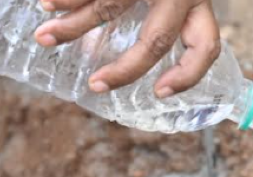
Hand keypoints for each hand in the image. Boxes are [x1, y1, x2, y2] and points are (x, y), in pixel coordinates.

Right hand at [35, 0, 220, 97]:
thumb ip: (152, 13)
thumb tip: (95, 51)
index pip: (207, 45)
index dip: (188, 74)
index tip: (160, 92)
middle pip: (156, 40)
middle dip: (124, 70)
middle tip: (95, 85)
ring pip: (112, 6)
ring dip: (75, 26)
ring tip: (45, 38)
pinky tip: (47, 3)